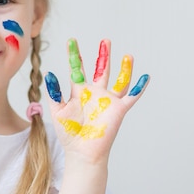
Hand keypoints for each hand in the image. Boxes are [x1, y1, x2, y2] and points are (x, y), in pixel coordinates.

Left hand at [44, 39, 148, 163]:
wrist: (81, 152)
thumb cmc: (68, 134)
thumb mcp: (57, 111)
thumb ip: (54, 92)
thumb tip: (49, 73)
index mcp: (79, 91)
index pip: (77, 69)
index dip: (74, 55)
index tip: (72, 41)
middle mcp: (95, 93)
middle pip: (101, 69)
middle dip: (103, 55)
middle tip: (106, 40)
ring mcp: (107, 101)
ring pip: (119, 80)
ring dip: (124, 68)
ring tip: (128, 55)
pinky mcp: (118, 110)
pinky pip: (131, 96)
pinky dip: (139, 87)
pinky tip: (145, 77)